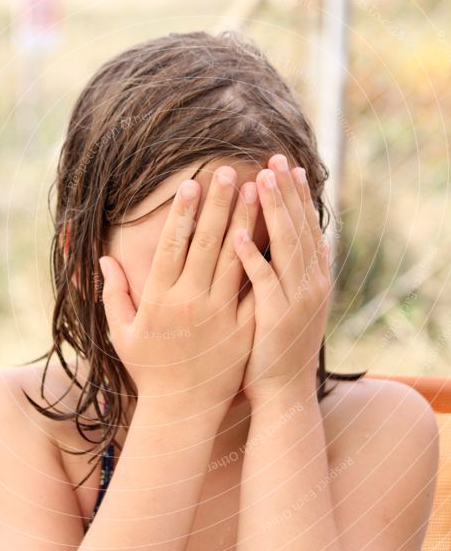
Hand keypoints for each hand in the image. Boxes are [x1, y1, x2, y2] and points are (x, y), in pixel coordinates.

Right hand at [98, 165, 258, 425]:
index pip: (173, 244)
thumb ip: (112, 294)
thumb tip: (102, 259)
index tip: (192, 183)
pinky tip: (273, 234)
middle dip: (218, 204)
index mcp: (160, 299)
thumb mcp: (122, 333)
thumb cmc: (149, 370)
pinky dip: (264, 260)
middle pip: (206, 243)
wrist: (183, 412)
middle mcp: (191, 303)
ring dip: (245, 222)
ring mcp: (220, 316)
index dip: (183, 212)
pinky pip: (256, 290)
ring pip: (235, 259)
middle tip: (228, 171)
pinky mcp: (244, 329)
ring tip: (254, 190)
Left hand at [233, 154, 331, 405]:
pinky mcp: (274, 319)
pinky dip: (251, 258)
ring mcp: (295, 302)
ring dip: (272, 212)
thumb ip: (302, 272)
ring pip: (284, 248)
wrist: (284, 393)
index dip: (299, 197)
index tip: (289, 167)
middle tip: (276, 158)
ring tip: (258, 181)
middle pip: (298, 229)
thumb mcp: (299, 305)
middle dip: (287, 192)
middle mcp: (310, 285)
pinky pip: (261, 283)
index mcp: (314, 279)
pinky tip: (236, 236)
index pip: (307, 227)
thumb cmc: (281, 347)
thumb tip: (315, 241)